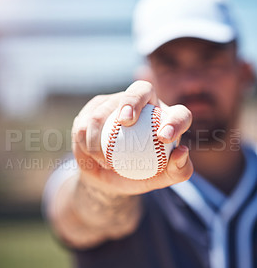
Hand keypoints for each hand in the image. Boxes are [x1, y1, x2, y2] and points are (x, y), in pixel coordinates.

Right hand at [71, 80, 192, 194]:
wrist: (110, 177)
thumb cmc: (139, 175)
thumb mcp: (161, 179)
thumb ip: (178, 170)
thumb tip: (182, 152)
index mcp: (167, 118)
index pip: (179, 114)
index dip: (175, 121)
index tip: (163, 138)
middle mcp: (144, 103)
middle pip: (142, 88)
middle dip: (132, 100)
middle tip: (125, 120)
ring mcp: (117, 101)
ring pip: (103, 111)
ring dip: (100, 138)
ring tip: (106, 162)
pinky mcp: (94, 108)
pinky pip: (85, 123)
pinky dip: (87, 143)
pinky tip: (92, 157)